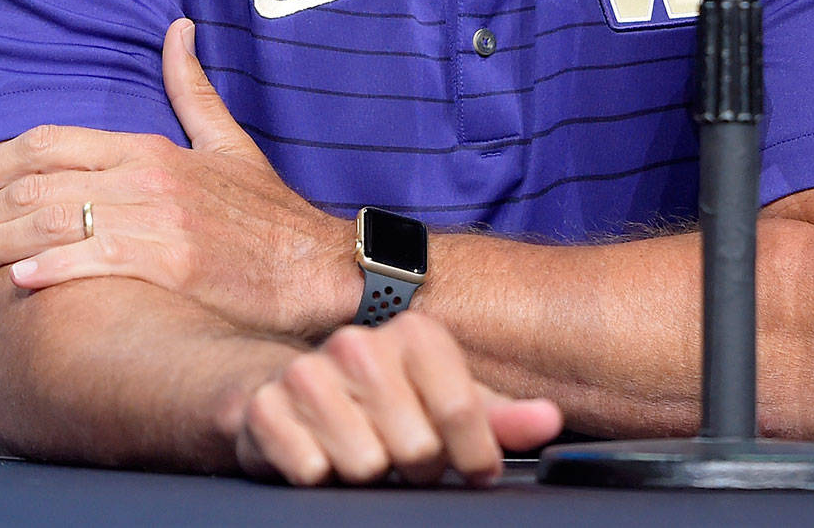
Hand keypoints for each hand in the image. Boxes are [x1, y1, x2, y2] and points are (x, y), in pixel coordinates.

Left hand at [0, 19, 358, 339]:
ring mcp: (159, 220)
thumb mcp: (228, 140)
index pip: (52, 143)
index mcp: (151, 147)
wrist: (316, 265)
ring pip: (54, 221)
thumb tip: (176, 28)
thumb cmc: (267, 213)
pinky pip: (95, 261)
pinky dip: (51, 267)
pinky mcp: (173, 265)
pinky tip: (17, 279)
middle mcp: (147, 178)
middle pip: (39, 183)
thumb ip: (191, 86)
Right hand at [224, 311, 561, 485]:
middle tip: (406, 458)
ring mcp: (307, 375)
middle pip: (416, 447)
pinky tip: (322, 457)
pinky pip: (311, 472)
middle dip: (417, 468)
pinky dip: (320, 478)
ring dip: (368, 474)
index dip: (474, 455)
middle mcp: (358, 345)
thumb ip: (499, 414)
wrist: (294, 392)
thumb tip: (549, 419)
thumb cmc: (385, 402)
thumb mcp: (446, 403)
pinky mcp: (264, 410)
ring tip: (365, 455)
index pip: (461, 410)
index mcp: (411, 335)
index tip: (475, 468)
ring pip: (366, 465)